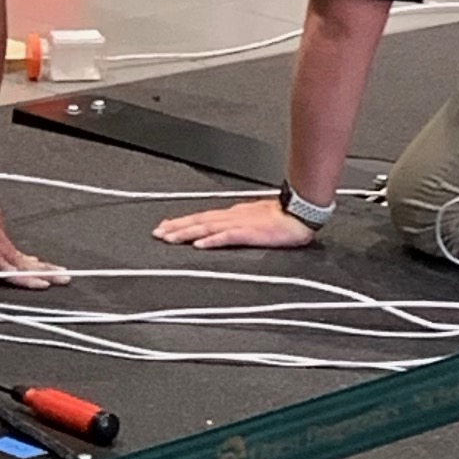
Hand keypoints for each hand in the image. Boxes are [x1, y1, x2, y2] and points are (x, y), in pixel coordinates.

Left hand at [0, 186, 66, 284]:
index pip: (10, 271)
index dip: (26, 280)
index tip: (42, 285)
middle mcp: (0, 245)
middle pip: (26, 264)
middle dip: (47, 273)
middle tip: (66, 279)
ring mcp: (3, 239)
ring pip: (25, 257)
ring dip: (43, 266)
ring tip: (60, 273)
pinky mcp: (2, 233)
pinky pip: (18, 250)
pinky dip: (30, 258)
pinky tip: (35, 262)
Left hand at [154, 198, 320, 250]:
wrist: (300, 213)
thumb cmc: (280, 217)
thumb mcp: (253, 218)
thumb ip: (235, 224)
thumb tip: (219, 231)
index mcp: (232, 214)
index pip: (201, 217)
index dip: (181, 222)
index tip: (165, 226)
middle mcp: (231, 217)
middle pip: (198, 221)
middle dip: (176, 227)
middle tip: (158, 233)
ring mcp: (239, 224)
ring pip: (207, 228)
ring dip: (187, 233)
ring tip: (170, 238)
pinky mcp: (250, 233)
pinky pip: (227, 237)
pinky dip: (213, 240)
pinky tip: (200, 244)